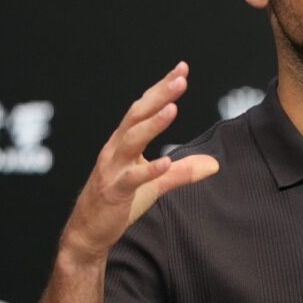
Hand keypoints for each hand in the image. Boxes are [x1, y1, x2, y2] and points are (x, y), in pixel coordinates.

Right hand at [60, 62, 218, 264]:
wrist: (88, 233)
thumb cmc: (118, 203)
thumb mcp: (155, 184)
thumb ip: (182, 172)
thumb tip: (214, 164)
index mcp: (123, 142)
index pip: (144, 108)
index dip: (161, 88)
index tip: (182, 69)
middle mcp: (115, 149)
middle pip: (137, 115)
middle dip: (159, 95)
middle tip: (180, 79)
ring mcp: (112, 170)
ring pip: (131, 140)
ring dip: (152, 124)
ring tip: (172, 108)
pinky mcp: (114, 192)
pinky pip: (131, 179)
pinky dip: (148, 170)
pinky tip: (166, 162)